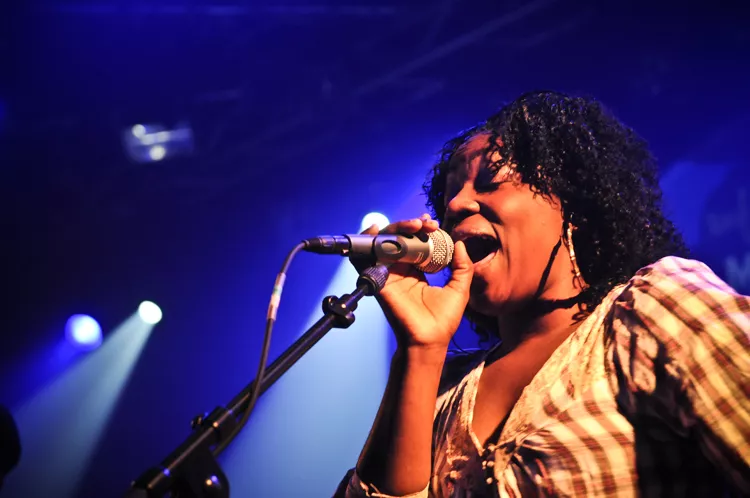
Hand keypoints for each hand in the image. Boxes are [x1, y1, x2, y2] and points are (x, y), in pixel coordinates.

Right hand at [358, 214, 473, 350]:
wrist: (429, 340)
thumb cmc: (444, 319)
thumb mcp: (460, 288)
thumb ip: (463, 266)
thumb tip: (461, 244)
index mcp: (417, 270)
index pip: (415, 242)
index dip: (421, 229)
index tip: (432, 223)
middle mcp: (400, 269)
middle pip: (399, 238)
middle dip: (410, 225)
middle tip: (425, 223)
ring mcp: (388, 273)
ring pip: (384, 242)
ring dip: (395, 228)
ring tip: (412, 225)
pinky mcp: (379, 280)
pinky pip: (366, 258)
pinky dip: (366, 242)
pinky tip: (375, 230)